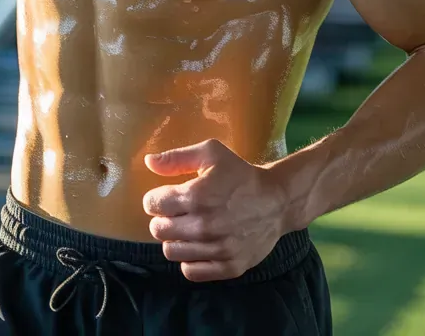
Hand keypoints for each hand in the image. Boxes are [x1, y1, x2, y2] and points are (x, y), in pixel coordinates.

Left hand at [143, 139, 289, 281]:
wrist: (276, 201)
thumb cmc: (240, 174)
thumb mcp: (210, 154)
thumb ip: (176, 158)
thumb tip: (148, 162)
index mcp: (197, 195)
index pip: (153, 204)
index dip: (154, 199)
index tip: (164, 197)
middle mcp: (204, 225)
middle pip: (159, 230)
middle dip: (161, 219)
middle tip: (174, 213)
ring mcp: (217, 249)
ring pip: (171, 252)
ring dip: (174, 240)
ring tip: (186, 228)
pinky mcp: (229, 267)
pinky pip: (191, 271)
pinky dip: (189, 260)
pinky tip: (198, 245)